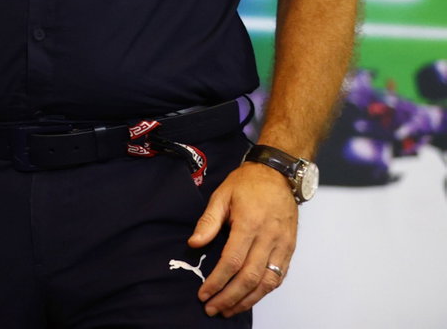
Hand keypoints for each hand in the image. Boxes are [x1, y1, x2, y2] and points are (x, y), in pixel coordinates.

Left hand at [189, 162, 297, 317]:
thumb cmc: (247, 184)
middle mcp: (268, 238)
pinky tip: (250, 298)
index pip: (232, 261)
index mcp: (249, 224)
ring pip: (267, 282)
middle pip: (249, 277)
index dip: (217, 281)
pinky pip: (278, 277)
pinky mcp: (290, 249)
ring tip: (229, 310)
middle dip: (229, 297)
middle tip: (212, 308)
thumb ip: (208, 221)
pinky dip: (264, 291)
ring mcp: (282, 245)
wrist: (278, 175)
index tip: (204, 293)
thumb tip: (194, 244)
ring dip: (247, 300)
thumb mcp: (221, 195)